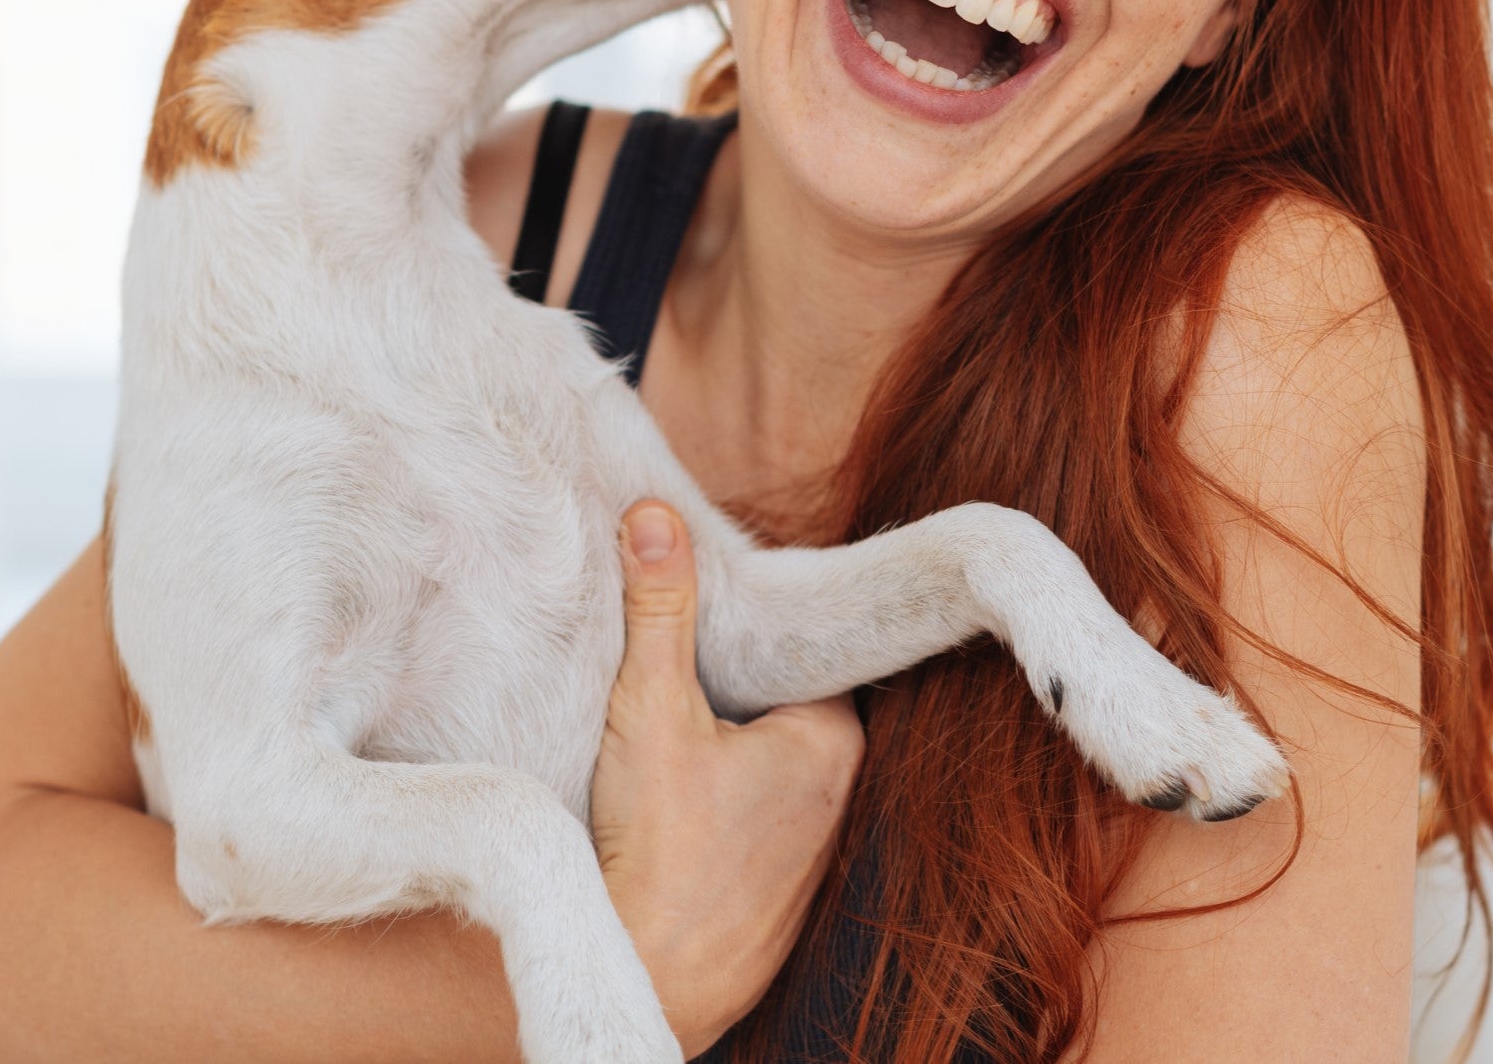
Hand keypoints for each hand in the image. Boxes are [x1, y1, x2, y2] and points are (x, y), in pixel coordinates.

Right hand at [591, 501, 864, 1057]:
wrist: (653, 978)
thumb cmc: (662, 849)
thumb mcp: (651, 706)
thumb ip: (659, 607)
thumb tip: (654, 514)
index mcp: (831, 736)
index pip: (803, 642)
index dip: (751, 616)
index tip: (705, 599)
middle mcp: (841, 790)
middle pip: (784, 695)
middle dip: (733, 673)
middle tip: (670, 654)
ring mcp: (812, 843)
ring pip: (769, 754)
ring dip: (725, 737)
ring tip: (665, 721)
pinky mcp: (779, 885)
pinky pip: (755, 808)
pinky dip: (720, 791)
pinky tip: (672, 794)